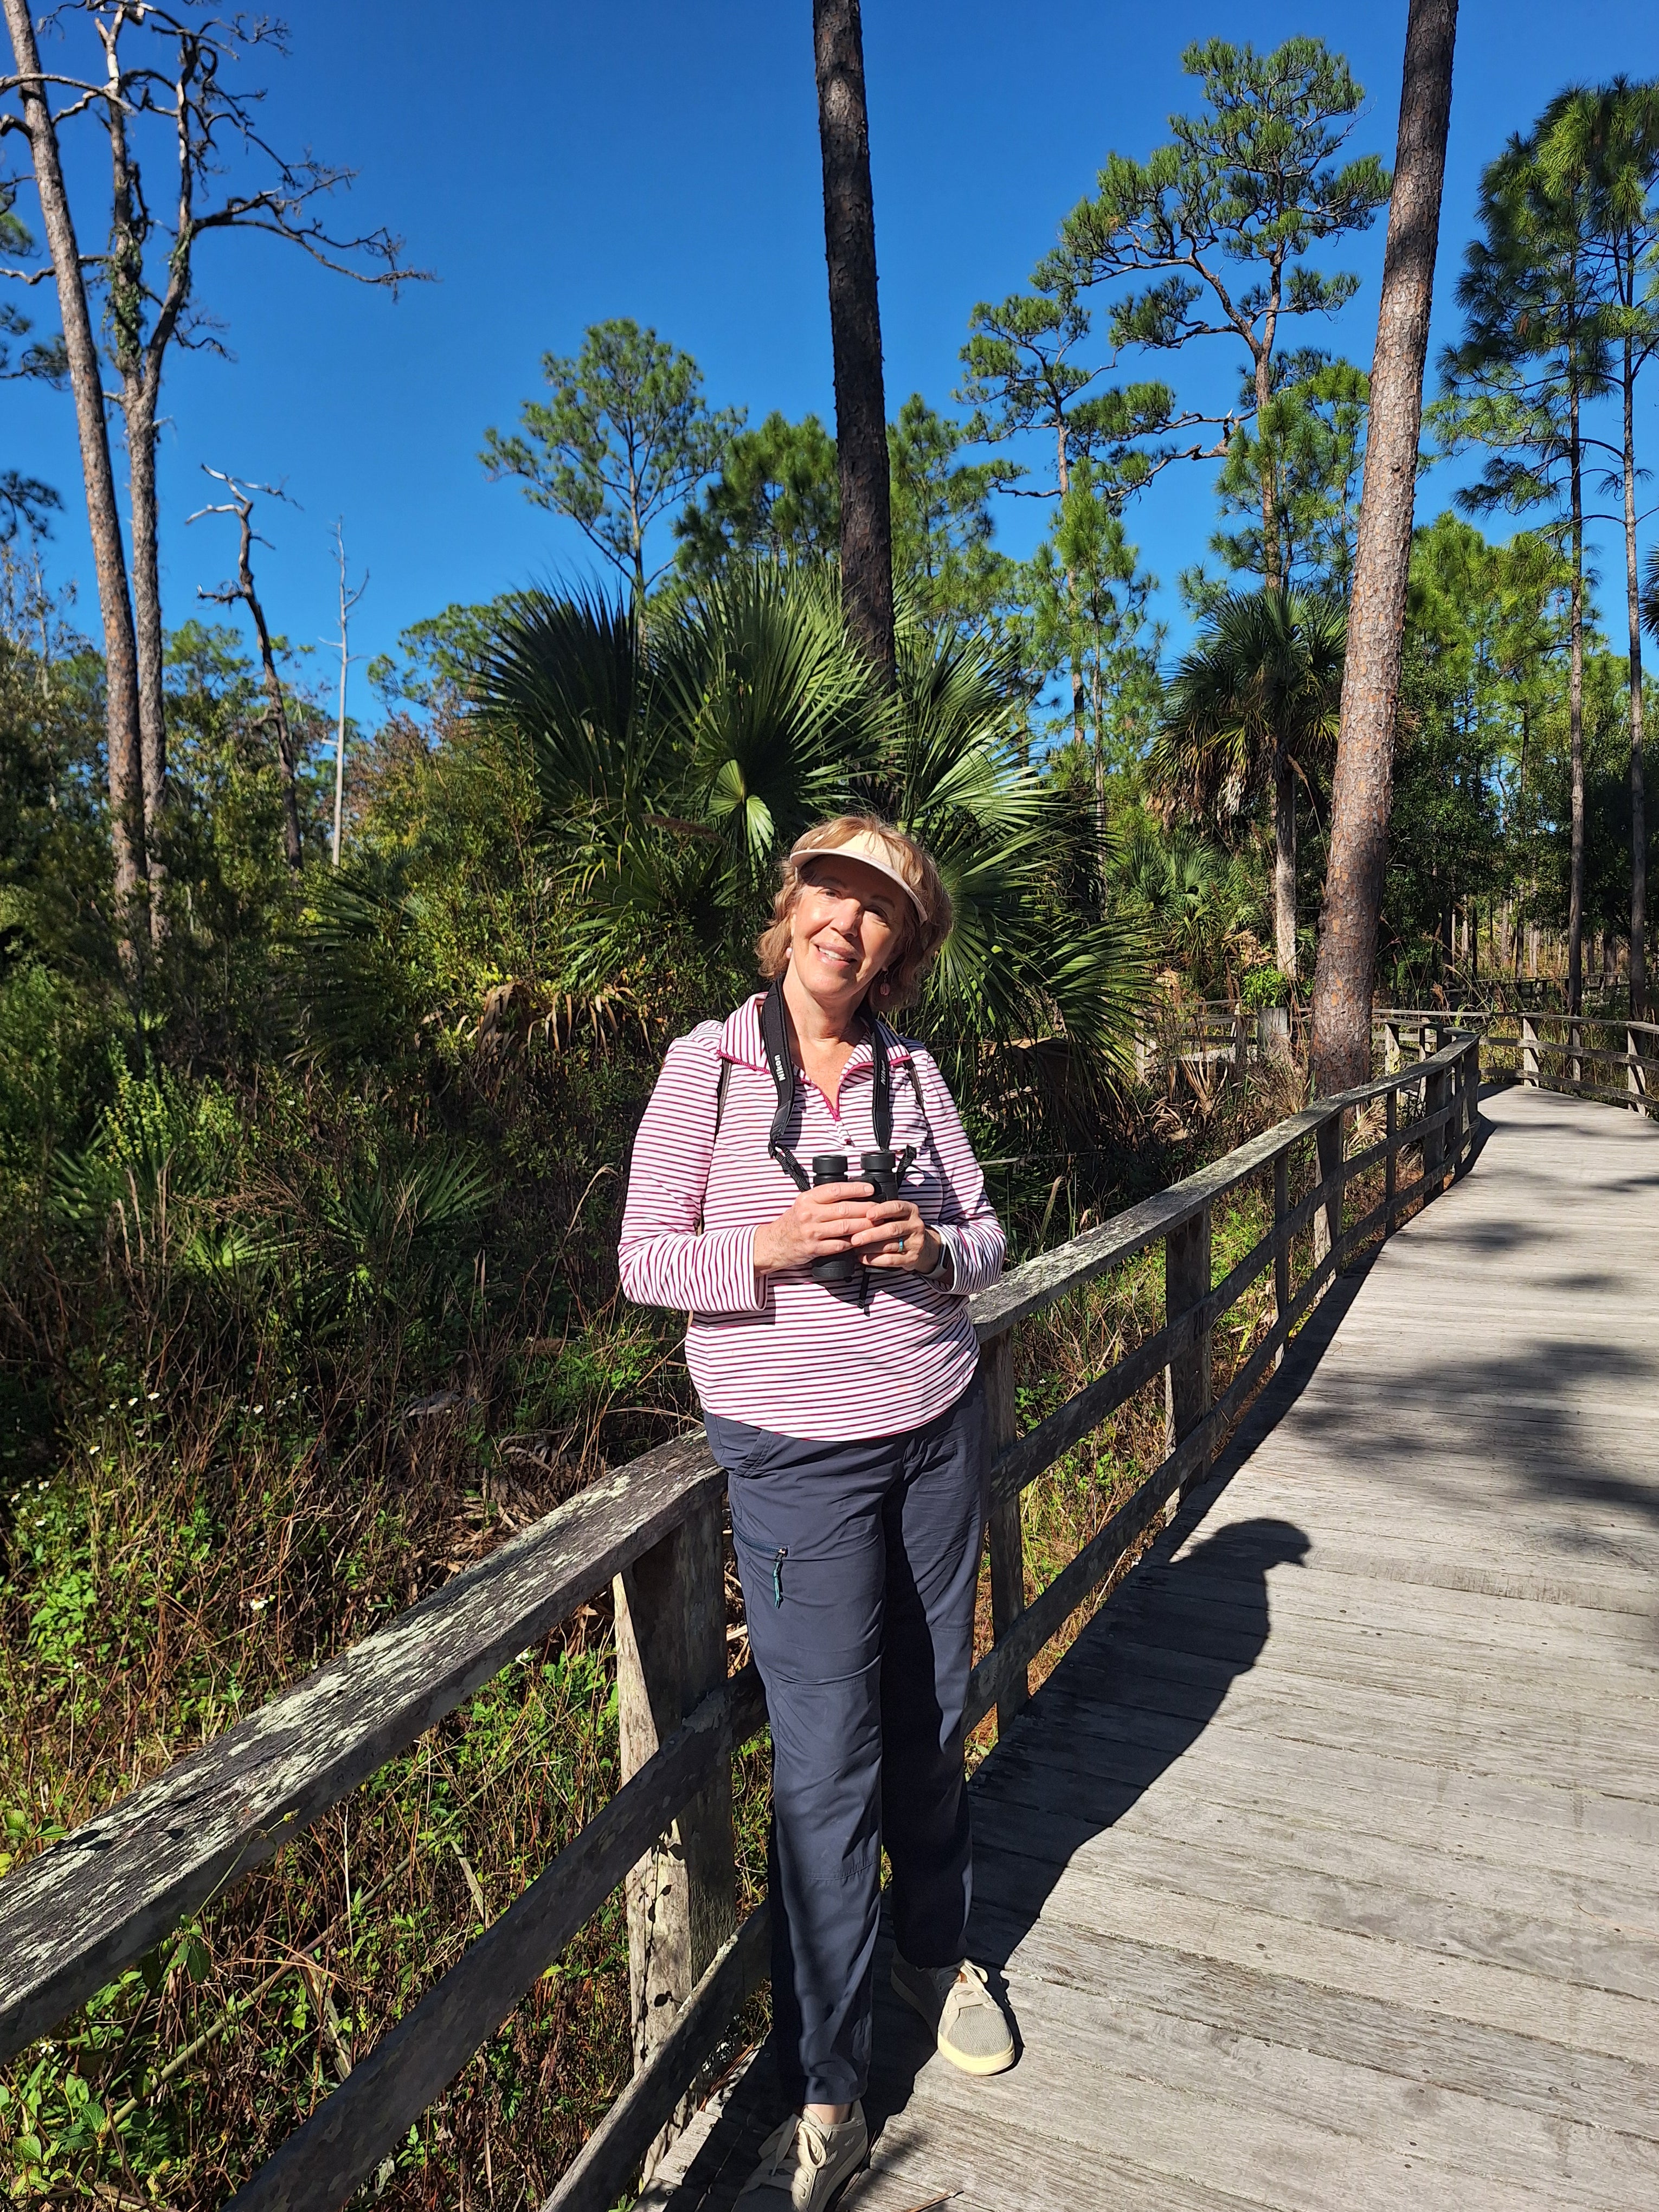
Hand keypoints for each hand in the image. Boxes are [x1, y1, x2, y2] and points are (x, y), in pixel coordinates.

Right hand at [752, 1183, 874, 1275]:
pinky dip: (853, 1242)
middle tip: (879, 1209)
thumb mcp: (803, 1204)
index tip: (870, 1189)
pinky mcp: (814, 1249)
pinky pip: (839, 1245)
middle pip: (844, 1209)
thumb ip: (823, 1198)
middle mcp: (809, 1214)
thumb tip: (851, 1193)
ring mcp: (812, 1232)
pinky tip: (862, 1240)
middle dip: (866, 1209)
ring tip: (877, 1224)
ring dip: (864, 1226)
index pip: (835, 1190)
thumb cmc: (792, 1222)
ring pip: (845, 1227)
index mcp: (807, 1199)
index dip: (856, 1189)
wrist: (774, 1243)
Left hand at [849, 1197, 940, 1274]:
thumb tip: (857, 1213)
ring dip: (870, 1248)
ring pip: (890, 1246)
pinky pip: (891, 1260)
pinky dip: (875, 1259)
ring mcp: (915, 1243)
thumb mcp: (898, 1215)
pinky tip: (864, 1258)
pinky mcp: (912, 1258)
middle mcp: (915, 1225)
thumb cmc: (903, 1226)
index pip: (896, 1207)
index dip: (881, 1210)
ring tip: (856, 1248)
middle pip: (892, 1229)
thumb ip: (882, 1212)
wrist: (924, 1246)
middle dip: (871, 1234)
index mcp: (911, 1210)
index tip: (867, 1214)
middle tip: (854, 1238)